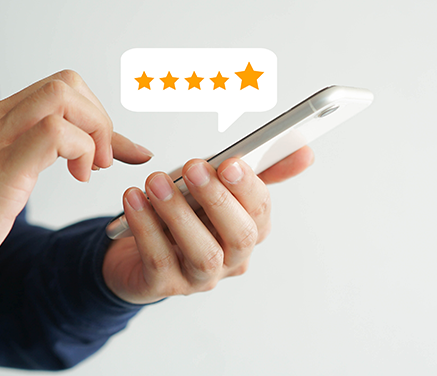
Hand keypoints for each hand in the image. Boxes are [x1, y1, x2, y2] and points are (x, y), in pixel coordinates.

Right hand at [0, 70, 151, 295]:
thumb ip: (28, 160)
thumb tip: (77, 159)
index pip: (55, 91)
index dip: (93, 116)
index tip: (112, 152)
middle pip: (65, 83)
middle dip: (99, 118)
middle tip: (99, 161)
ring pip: (62, 95)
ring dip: (95, 130)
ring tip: (90, 169)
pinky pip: (56, 132)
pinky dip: (83, 149)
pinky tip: (78, 177)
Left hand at [103, 146, 313, 303]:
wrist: (133, 253)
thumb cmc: (183, 216)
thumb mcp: (217, 188)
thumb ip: (257, 170)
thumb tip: (304, 150)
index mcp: (249, 231)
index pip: (260, 211)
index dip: (248, 186)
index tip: (230, 161)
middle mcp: (231, 259)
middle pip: (239, 236)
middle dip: (219, 200)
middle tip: (195, 168)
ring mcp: (199, 277)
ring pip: (203, 252)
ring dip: (179, 214)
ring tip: (156, 183)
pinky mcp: (164, 286)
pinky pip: (159, 259)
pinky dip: (145, 227)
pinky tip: (133, 200)